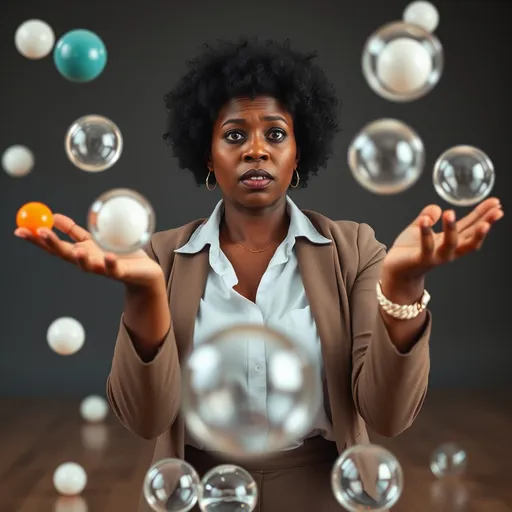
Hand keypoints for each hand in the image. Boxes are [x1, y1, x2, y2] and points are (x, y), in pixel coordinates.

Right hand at [14, 214, 163, 286]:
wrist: (144, 273)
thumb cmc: (118, 255)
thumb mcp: (94, 239)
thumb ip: (74, 231)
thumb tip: (54, 216)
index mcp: (80, 253)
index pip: (54, 246)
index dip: (36, 239)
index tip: (19, 230)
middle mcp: (87, 262)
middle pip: (66, 255)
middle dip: (52, 244)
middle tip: (40, 232)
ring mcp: (103, 269)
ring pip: (88, 266)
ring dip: (80, 258)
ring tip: (76, 249)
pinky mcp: (121, 272)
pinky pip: (114, 268)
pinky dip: (110, 262)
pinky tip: (108, 255)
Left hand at [382, 197, 503, 281]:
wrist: (394, 270)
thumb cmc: (408, 250)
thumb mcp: (418, 228)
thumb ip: (428, 217)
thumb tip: (437, 207)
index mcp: (449, 240)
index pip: (470, 226)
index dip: (483, 215)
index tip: (496, 203)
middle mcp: (448, 250)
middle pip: (470, 236)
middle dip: (484, 224)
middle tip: (496, 211)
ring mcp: (436, 256)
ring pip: (451, 243)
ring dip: (451, 229)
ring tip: (450, 212)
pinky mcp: (422, 260)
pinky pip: (426, 247)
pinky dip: (425, 233)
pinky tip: (425, 220)